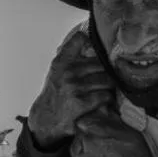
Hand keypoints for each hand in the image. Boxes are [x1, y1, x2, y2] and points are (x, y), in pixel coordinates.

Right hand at [27, 27, 116, 147]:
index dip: (93, 42)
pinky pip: (105, 96)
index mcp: (61, 62)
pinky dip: (108, 99)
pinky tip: (104, 101)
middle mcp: (67, 72)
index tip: (102, 50)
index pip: (79, 39)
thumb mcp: (58, 71)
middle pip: (102, 64)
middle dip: (109, 72)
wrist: (45, 119)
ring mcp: (73, 87)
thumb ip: (72, 55)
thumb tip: (88, 38)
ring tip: (108, 90)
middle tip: (112, 77)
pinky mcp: (80, 103)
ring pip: (106, 80)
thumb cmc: (57, 93)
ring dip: (110, 86)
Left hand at [71, 109, 157, 156]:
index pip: (83, 123)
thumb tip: (97, 109)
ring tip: (105, 155)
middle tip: (107, 143)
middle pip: (79, 137)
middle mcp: (83, 153)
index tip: (103, 129)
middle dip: (89, 137)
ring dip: (87, 150)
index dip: (93, 124)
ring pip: (78, 151)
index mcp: (93, 139)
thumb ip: (109, 122)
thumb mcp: (129, 135)